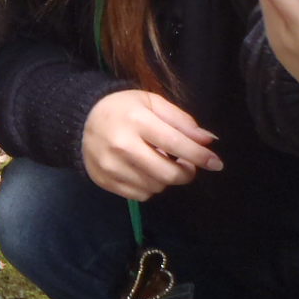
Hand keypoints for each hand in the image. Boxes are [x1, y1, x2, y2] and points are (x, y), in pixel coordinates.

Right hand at [82, 89, 221, 199]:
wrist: (82, 120)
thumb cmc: (124, 109)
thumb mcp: (152, 103)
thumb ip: (181, 121)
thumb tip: (208, 141)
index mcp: (136, 120)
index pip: (176, 144)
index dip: (200, 156)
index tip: (216, 163)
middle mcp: (122, 145)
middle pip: (168, 173)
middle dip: (186, 173)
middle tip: (188, 165)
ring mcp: (111, 166)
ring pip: (156, 187)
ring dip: (166, 179)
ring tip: (159, 162)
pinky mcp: (105, 181)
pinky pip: (140, 195)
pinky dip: (150, 186)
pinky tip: (144, 171)